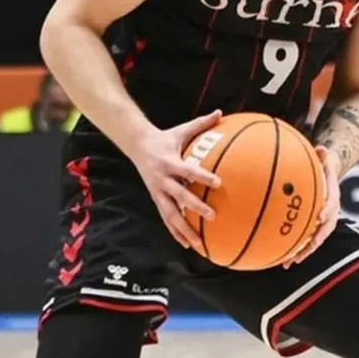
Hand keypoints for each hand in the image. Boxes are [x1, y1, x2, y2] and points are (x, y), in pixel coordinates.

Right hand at [129, 109, 222, 249]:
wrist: (137, 146)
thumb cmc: (165, 138)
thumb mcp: (181, 129)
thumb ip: (202, 124)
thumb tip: (221, 112)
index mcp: (170, 162)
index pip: (188, 170)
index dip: (202, 176)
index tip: (218, 182)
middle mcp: (163, 180)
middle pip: (179, 196)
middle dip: (195, 207)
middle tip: (212, 215)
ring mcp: (158, 192)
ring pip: (171, 215)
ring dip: (184, 229)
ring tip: (199, 244)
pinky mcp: (156, 200)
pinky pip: (166, 219)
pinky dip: (176, 233)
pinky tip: (188, 245)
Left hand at [283, 146, 340, 266]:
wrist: (328, 177)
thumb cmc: (322, 167)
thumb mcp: (324, 159)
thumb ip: (323, 156)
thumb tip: (321, 148)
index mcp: (332, 198)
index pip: (332, 205)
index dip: (327, 212)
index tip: (320, 218)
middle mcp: (328, 214)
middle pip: (323, 231)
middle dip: (313, 242)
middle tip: (303, 250)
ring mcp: (320, 223)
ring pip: (312, 240)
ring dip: (301, 252)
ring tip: (288, 263)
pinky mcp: (310, 228)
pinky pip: (302, 240)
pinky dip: (291, 249)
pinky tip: (277, 258)